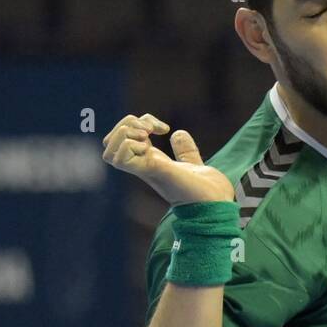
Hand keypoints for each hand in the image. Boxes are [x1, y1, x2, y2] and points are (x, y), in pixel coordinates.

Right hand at [102, 114, 233, 204]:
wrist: (217, 203)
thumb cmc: (206, 191)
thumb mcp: (191, 164)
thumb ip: (184, 151)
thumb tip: (178, 133)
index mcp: (150, 163)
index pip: (122, 139)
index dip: (138, 123)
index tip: (163, 128)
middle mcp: (143, 167)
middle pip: (109, 143)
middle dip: (127, 125)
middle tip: (151, 130)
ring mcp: (146, 170)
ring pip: (108, 151)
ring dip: (125, 134)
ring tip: (147, 137)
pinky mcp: (155, 171)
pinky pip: (123, 158)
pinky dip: (132, 145)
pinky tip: (150, 147)